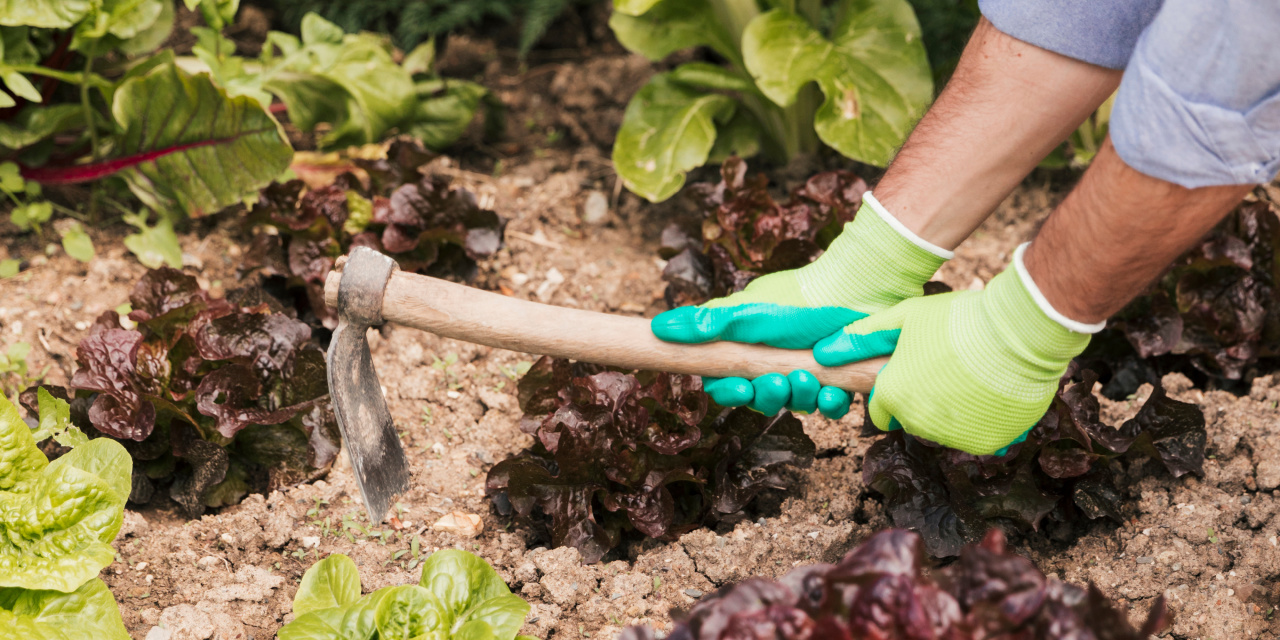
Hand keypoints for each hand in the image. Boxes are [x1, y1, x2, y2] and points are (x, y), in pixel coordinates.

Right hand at [652, 194, 950, 416]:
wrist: (856, 286)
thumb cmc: (798, 297)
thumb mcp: (746, 311)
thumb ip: (706, 324)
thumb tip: (657, 329)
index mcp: (747, 347)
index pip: (724, 382)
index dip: (728, 391)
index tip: (735, 387)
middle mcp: (774, 362)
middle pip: (759, 398)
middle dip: (767, 396)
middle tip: (777, 382)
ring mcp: (806, 371)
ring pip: (794, 404)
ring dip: (799, 397)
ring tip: (808, 377)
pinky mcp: (837, 378)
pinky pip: (829, 405)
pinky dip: (830, 402)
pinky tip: (833, 391)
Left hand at [811, 245, 1092, 454]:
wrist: (1020, 330)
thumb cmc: (958, 318)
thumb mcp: (904, 317)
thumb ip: (861, 337)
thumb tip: (822, 352)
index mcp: (893, 395)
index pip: (880, 409)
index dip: (895, 389)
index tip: (914, 371)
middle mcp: (919, 423)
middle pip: (911, 420)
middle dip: (922, 400)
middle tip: (947, 368)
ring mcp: (954, 436)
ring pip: (945, 430)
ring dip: (953, 410)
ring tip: (972, 375)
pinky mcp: (989, 444)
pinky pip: (978, 437)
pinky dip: (984, 421)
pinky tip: (991, 391)